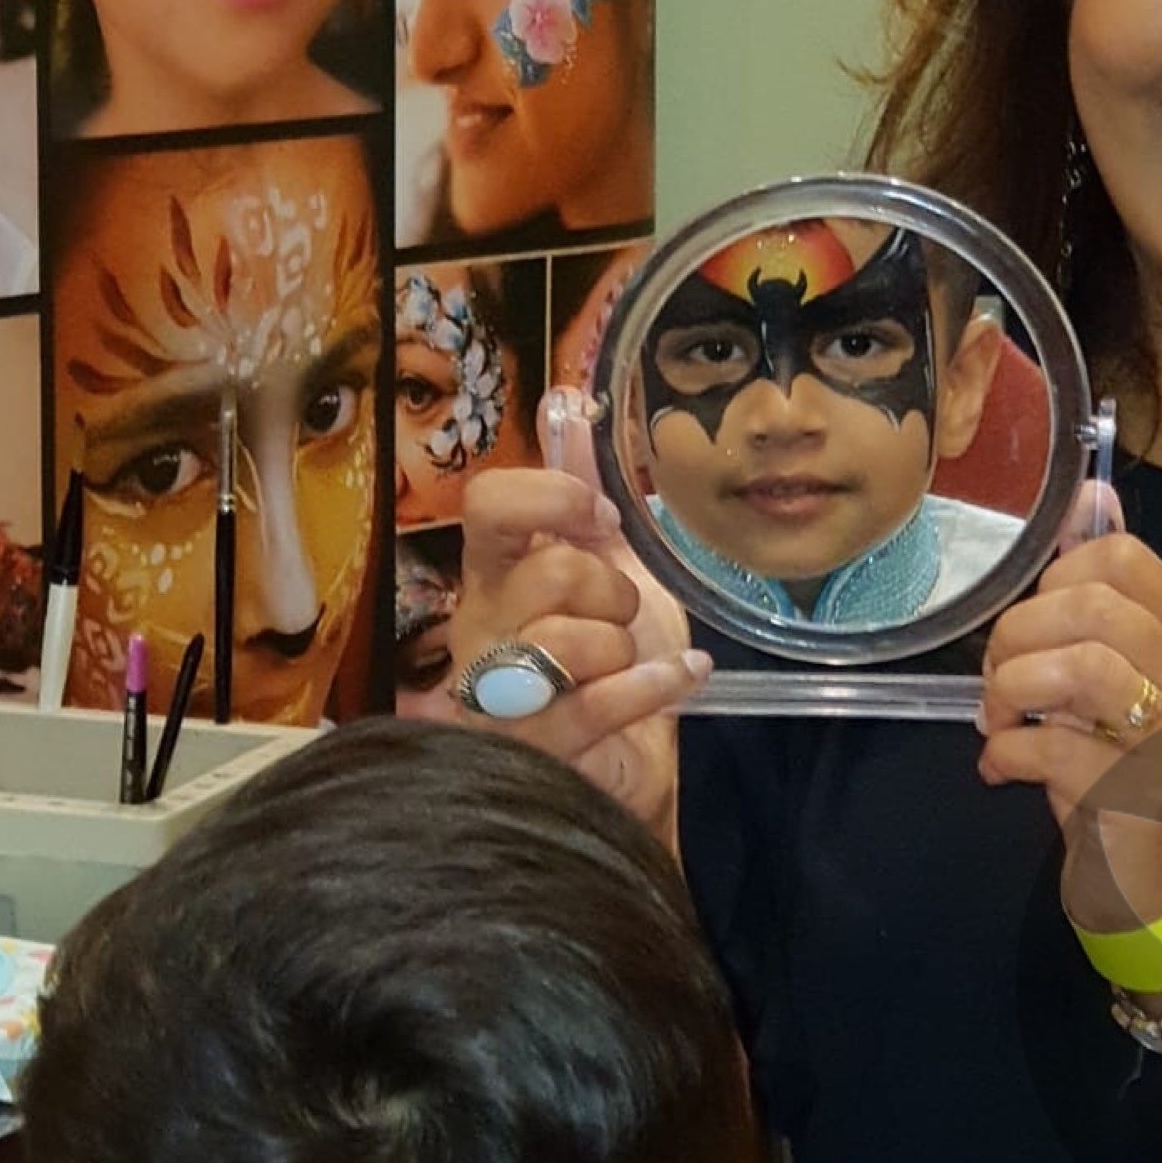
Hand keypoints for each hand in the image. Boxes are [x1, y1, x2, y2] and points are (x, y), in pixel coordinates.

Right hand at [427, 389, 703, 840]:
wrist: (627, 760)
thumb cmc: (605, 658)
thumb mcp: (605, 562)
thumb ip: (581, 490)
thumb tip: (567, 402)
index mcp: (491, 572)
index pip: (488, 505)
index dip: (554, 501)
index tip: (600, 521)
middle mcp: (481, 629)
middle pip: (550, 573)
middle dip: (613, 591)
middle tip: (622, 614)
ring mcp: (497, 695)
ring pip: (571, 641)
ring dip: (627, 649)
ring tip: (632, 660)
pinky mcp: (532, 752)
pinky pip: (599, 702)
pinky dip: (656, 684)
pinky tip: (680, 676)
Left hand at [977, 498, 1161, 933]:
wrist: (1146, 872)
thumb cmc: (1116, 754)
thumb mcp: (1107, 664)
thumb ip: (1094, 586)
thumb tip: (1091, 490)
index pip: (1124, 556)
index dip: (1055, 574)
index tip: (1034, 617)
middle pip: (1094, 607)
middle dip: (1019, 633)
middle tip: (999, 674)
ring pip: (1081, 666)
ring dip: (1012, 687)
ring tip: (998, 716)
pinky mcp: (1137, 792)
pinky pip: (1054, 748)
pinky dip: (1008, 752)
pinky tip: (1001, 764)